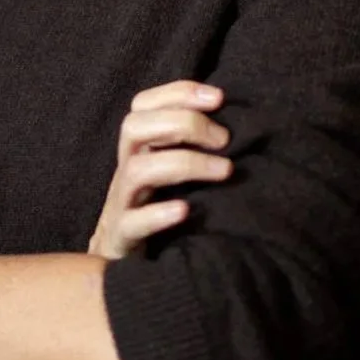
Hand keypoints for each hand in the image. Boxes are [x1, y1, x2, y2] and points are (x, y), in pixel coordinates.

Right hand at [87, 80, 232, 260]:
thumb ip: (192, 149)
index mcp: (138, 151)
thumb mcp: (172, 176)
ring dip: (184, 164)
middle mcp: (127, 170)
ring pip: (136, 170)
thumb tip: (239, 126)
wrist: (120, 266)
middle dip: (183, 123)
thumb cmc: (157, 212)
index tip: (219, 97)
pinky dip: (158, 214)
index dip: (178, 93)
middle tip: (224, 140)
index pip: (144, 105)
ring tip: (224, 171)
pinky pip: (132, 223)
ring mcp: (121, 204)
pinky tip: (186, 211)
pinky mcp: (121, 239)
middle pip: (134, 127)